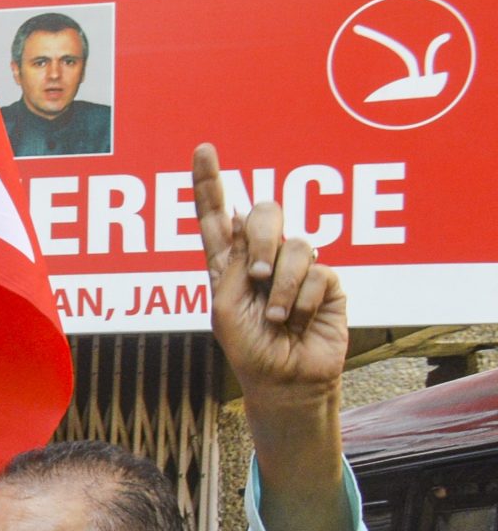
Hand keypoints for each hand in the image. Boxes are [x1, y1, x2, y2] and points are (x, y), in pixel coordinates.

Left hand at [194, 144, 347, 405]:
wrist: (284, 381)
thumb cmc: (249, 349)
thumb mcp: (226, 308)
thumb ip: (233, 265)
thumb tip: (247, 223)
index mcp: (228, 263)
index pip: (217, 215)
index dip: (210, 182)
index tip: (203, 150)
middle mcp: (262, 257)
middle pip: (264, 213)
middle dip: (261, 238)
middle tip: (257, 275)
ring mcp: (296, 266)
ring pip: (296, 244)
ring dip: (282, 286)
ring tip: (277, 317)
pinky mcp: (326, 281)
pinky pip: (317, 273)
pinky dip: (302, 301)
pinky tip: (298, 322)